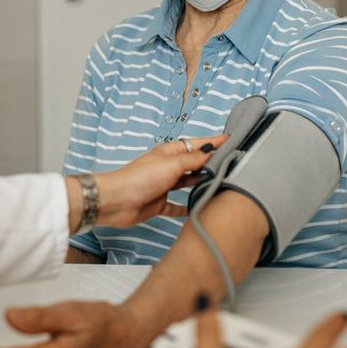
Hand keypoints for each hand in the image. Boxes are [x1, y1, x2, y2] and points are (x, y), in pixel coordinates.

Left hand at [94, 134, 226, 227]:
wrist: (117, 201)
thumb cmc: (139, 178)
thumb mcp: (171, 164)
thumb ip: (193, 160)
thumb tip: (210, 150)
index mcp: (168, 153)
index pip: (195, 145)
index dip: (212, 142)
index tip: (229, 139)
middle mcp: (166, 167)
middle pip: (192, 163)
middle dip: (209, 163)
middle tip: (229, 163)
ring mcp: (163, 185)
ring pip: (186, 183)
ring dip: (200, 183)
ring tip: (219, 182)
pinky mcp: (158, 203)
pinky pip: (176, 206)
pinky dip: (186, 207)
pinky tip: (196, 208)